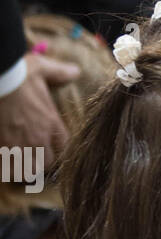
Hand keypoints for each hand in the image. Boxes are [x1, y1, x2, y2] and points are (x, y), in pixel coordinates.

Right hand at [0, 53, 77, 170]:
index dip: (57, 148)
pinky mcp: (2, 147)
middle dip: (41, 161)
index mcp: (51, 122)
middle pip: (47, 163)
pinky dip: (6, 166)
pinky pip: (7, 167)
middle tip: (32, 155)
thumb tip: (75, 71)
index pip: (64, 146)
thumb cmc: (19, 73)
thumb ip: (59, 73)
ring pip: (28, 170)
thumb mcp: (42, 68)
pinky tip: (3, 160)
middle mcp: (39, 138)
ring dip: (24, 167)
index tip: (49, 145)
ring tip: (18, 161)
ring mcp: (20, 145)